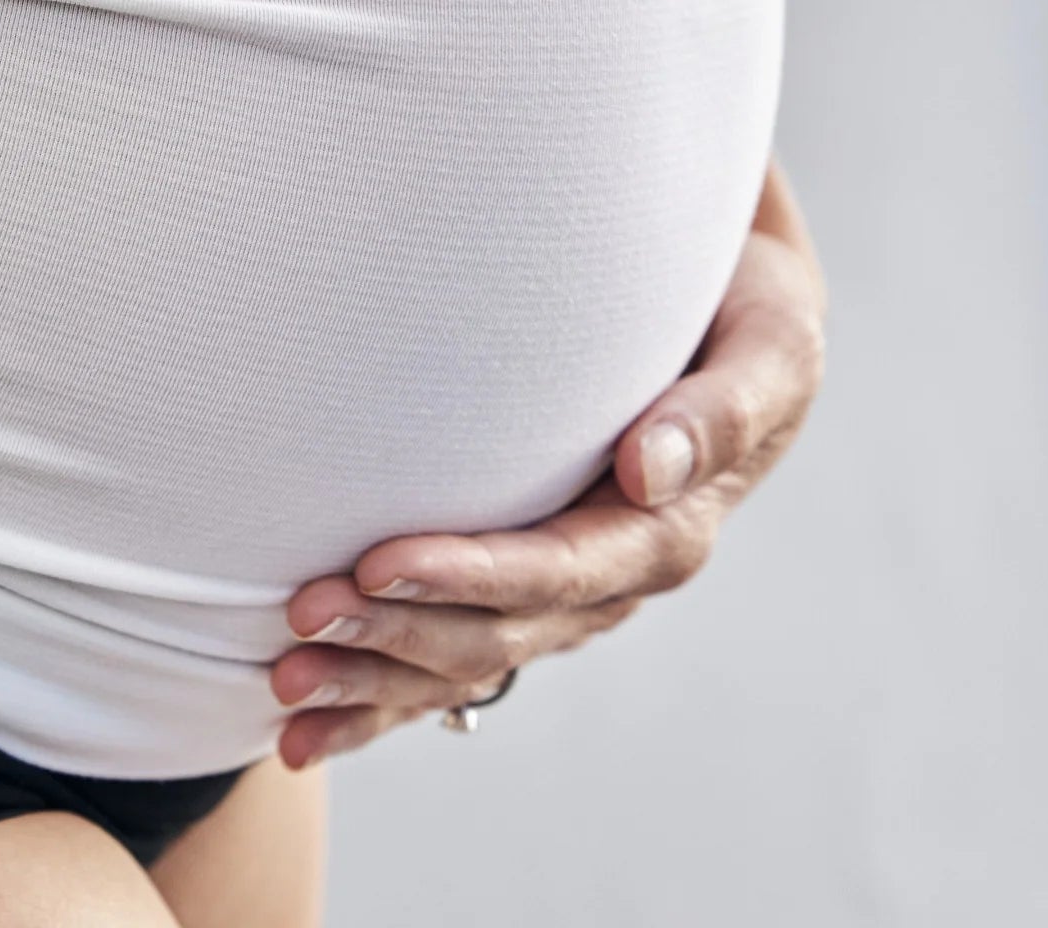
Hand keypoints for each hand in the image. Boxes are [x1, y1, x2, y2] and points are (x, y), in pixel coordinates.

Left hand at [270, 158, 826, 768]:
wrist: (730, 324)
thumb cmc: (743, 317)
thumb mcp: (764, 348)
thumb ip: (718, 410)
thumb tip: (647, 472)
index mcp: (665, 529)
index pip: (557, 569)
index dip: (468, 574)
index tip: (377, 561)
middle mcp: (608, 580)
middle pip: (494, 631)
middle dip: (394, 633)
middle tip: (300, 616)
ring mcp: (559, 597)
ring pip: (460, 660)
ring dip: (370, 678)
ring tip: (282, 684)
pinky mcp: (517, 591)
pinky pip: (447, 662)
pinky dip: (377, 699)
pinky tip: (302, 730)